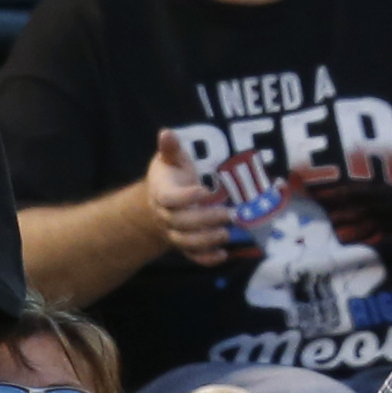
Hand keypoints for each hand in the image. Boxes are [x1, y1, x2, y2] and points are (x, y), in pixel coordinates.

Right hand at [146, 129, 230, 266]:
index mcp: (162, 193)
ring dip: (207, 240)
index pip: (169, 198)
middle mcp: (166, 216)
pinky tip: (224, 255)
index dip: (186, 197)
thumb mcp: (170, 160)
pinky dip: (207, 259)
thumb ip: (171, 149)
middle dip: (205, 220)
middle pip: (181, 222)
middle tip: (230, 214)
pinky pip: (193, 257)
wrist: (161, 203)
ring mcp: (175, 232)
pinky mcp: (185, 245)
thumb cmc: (171, 177)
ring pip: (186, 242)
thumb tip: (166, 133)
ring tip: (227, 234)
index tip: (205, 191)